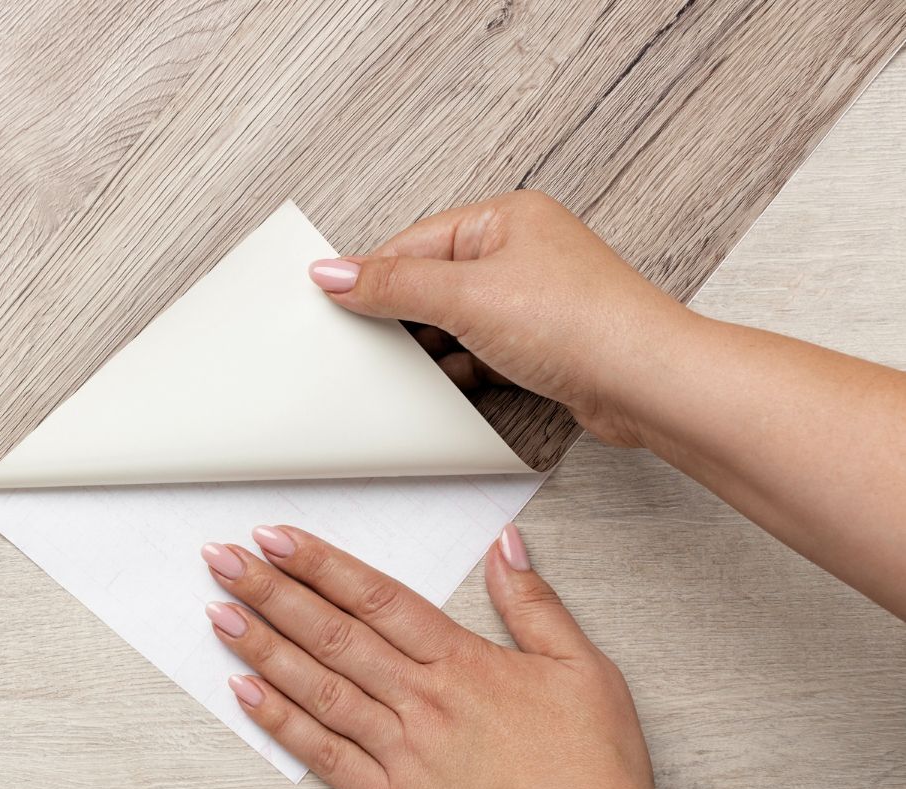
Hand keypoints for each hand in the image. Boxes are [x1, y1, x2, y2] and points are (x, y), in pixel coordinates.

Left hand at [202, 525, 797, 788]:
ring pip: (318, 687)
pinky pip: (324, 755)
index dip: (321, 564)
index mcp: (463, 663)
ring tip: (218, 613)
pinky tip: (244, 693)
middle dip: (271, 591)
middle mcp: (421, 700)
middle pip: (333, 633)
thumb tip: (507, 547)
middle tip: (221, 559)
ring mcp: (399, 751)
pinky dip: (281, 722)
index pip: (377, 598)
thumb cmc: (590, 771)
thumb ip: (534, 605)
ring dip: (263, 648)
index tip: (275, 537)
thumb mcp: (582, 669)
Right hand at [307, 190, 692, 446]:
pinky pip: (481, 349)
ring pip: (456, 319)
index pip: (415, 242)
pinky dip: (462, 367)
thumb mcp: (467, 297)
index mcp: (505, 217)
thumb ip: (394, 285)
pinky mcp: (543, 342)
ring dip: (434, 346)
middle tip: (366, 340)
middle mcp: (521, 250)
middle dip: (403, 314)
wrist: (647, 383)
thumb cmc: (581, 323)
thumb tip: (334, 271)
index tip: (330, 301)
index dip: (371, 274)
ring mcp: (534, 298)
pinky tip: (454, 382)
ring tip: (418, 365)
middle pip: (433, 280)